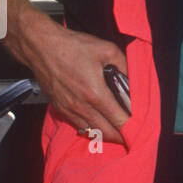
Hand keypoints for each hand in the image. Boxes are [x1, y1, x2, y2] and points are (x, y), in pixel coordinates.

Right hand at [16, 4, 128, 144]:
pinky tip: (98, 124)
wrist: (41, 46)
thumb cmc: (72, 46)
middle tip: (132, 134)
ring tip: (117, 132)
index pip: (119, 120)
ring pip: (92, 132)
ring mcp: (69, 109)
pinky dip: (91, 128)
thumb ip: (125, 66)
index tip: (140, 127)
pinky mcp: (60, 109)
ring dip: (106, 134)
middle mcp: (81, 106)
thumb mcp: (107, 50)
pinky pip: (78, 126)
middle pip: (106, 132)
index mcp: (96, 93)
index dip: (132, 127)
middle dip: (121, 136)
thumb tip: (134, 80)